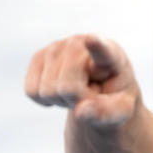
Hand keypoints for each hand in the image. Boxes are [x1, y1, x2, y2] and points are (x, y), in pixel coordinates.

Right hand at [25, 34, 140, 125]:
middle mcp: (81, 44)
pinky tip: (60, 91)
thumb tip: (80, 113)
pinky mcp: (38, 57)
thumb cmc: (115, 96)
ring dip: (62, 101)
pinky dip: (45, 100)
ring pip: (48, 91)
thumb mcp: (121, 110)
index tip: (92, 40)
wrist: (101, 85)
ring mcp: (57, 47)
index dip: (96, 45)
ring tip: (78, 91)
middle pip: (68, 87)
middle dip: (76, 101)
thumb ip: (107, 113)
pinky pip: (32, 92)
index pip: (102, 49)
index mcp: (111, 55)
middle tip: (90, 95)